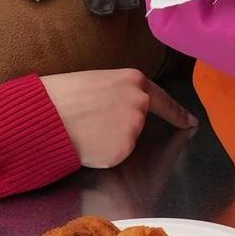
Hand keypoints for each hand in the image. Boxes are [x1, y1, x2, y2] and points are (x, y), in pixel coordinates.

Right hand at [42, 69, 196, 168]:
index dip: (177, 113)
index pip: (164, 100)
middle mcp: (140, 103)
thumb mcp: (99, 81)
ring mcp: (133, 127)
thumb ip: (122, 92)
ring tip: (86, 129)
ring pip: (128, 139)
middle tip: (95, 122)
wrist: (44, 114)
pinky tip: (87, 143)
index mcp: (135, 81)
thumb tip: (127, 104)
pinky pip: (116, 154)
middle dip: (124, 125)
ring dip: (111, 139)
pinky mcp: (122, 149)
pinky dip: (103, 153)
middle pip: (140, 121)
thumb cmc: (63, 94)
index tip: (190, 122)